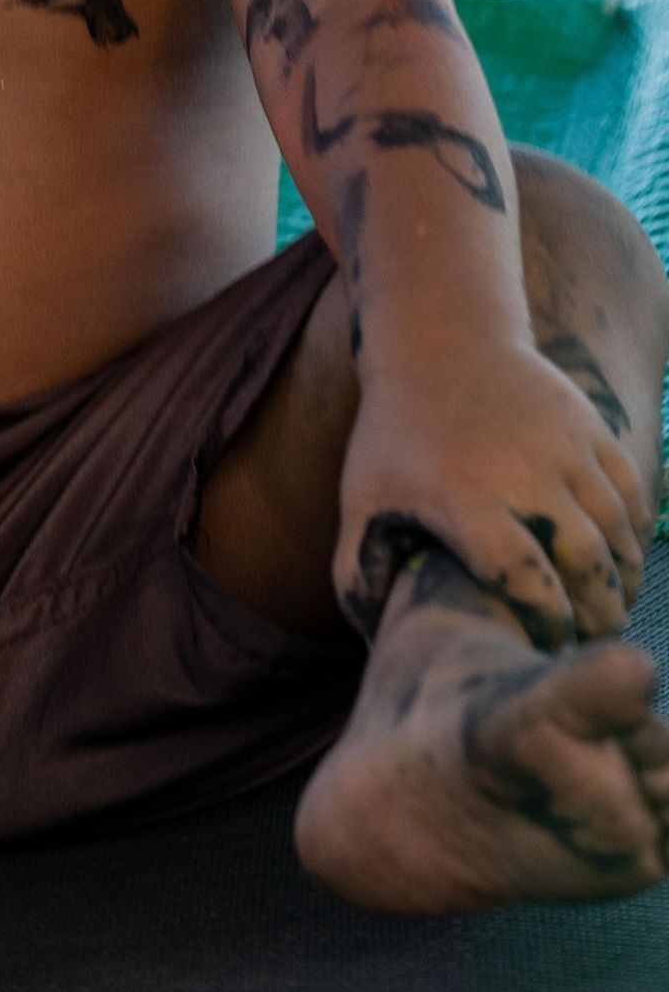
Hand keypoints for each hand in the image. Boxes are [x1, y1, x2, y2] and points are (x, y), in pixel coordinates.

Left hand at [335, 338, 651, 648]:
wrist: (439, 343)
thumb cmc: (396, 435)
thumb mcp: (362, 499)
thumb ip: (358, 574)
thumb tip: (375, 641)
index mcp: (468, 502)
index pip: (528, 582)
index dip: (547, 623)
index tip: (545, 648)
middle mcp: (527, 477)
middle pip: (586, 566)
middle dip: (595, 613)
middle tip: (588, 641)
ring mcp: (567, 450)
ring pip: (617, 535)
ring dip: (621, 580)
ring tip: (607, 609)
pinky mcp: (593, 431)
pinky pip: (631, 497)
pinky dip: (633, 536)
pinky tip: (619, 562)